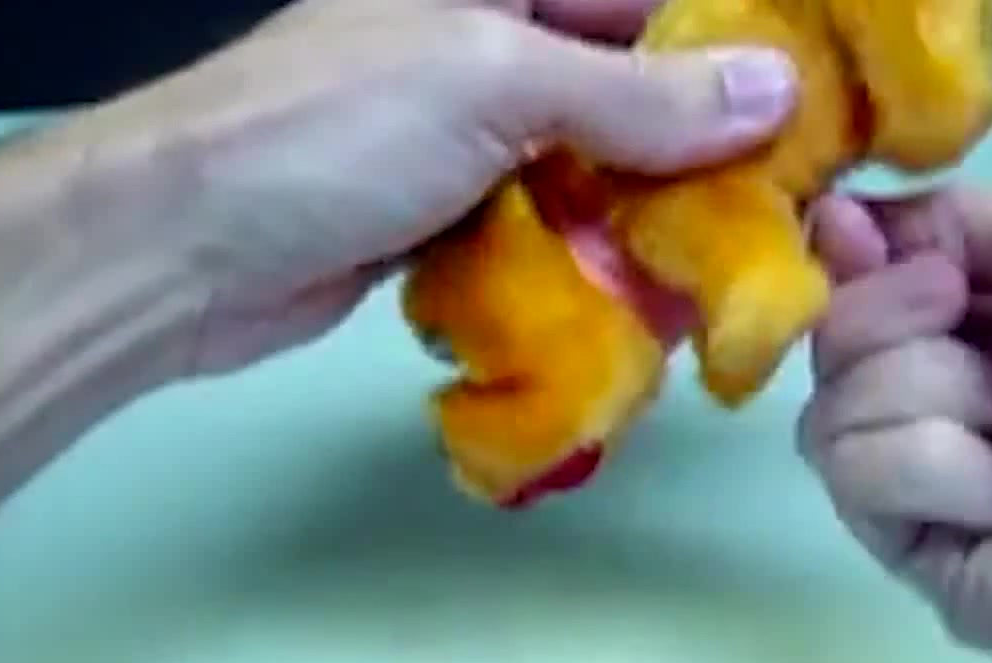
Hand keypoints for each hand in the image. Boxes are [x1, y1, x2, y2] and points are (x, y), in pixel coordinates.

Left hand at [0, 0, 796, 515]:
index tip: (809, 99)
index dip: (727, 42)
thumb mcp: (490, 82)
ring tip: (715, 268)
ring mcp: (461, 141)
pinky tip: (631, 305)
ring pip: (588, 173)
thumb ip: (634, 96)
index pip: (640, 1)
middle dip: (696, 148)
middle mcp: (482, 49)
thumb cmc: (326, 132)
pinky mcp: (443, 220)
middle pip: (623, 90)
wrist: (182, 253)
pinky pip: (541, 236)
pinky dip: (583, 268)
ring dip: (643, 221)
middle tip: (777, 206)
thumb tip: (772, 90)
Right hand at [799, 187, 991, 662]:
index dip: (846, 247)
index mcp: (978, 300)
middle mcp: (932, 372)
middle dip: (898, 324)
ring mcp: (903, 453)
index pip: (860, 260)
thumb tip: (835, 216)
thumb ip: (950, 216)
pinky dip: (937, 475)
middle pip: (832, 327)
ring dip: (940, 406)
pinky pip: (851, 469)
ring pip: (833, 398)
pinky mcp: (889, 529)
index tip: (851, 235)